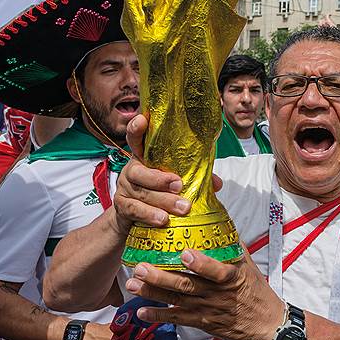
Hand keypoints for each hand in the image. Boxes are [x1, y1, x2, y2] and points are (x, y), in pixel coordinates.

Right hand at [112, 115, 222, 232]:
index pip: (137, 139)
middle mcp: (131, 170)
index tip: (142, 119)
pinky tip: (162, 219)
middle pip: (139, 171)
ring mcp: (124, 188)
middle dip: (159, 179)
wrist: (133, 218)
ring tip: (181, 208)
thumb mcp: (176, 182)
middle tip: (179, 185)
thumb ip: (195, 178)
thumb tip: (217, 183)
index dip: (137, 129)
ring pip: (140, 192)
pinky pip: (134, 210)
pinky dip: (149, 214)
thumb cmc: (160, 193)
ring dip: (162, 201)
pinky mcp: (121, 206)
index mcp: (145, 158)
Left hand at [125, 247, 284, 339]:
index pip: (216, 270)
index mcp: (231, 277)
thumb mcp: (248, 264)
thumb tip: (217, 216)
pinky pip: (177, 319)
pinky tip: (142, 311)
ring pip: (176, 300)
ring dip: (153, 292)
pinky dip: (158, 316)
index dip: (200, 263)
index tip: (184, 253)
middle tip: (142, 268)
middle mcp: (216, 294)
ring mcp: (207, 309)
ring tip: (133, 284)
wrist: (264, 323)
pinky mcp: (201, 321)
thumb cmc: (255, 290)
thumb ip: (231, 243)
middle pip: (186, 285)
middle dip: (161, 277)